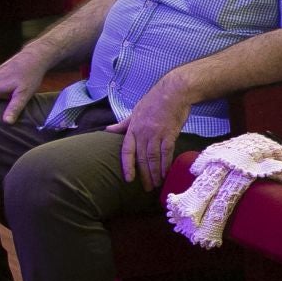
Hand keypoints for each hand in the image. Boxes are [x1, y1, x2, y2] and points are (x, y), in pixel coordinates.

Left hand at [105, 74, 193, 190]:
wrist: (174, 92)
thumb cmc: (155, 101)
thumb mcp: (135, 111)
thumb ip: (123, 124)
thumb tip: (108, 130)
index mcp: (133, 128)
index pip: (127, 150)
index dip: (128, 166)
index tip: (129, 179)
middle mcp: (143, 133)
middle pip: (142, 158)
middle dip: (144, 174)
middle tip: (146, 188)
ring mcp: (157, 134)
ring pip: (154, 157)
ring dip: (155, 172)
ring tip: (157, 184)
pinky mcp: (170, 134)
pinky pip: (167, 152)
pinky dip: (166, 164)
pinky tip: (166, 173)